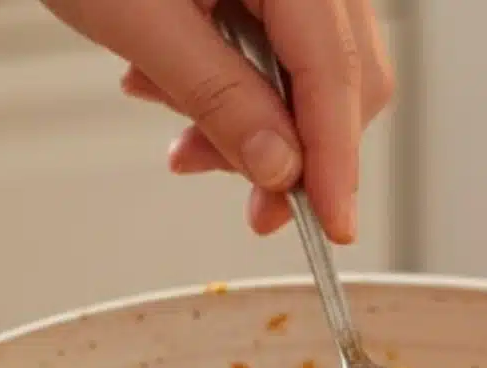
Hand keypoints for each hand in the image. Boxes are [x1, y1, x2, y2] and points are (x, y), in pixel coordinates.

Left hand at [43, 0, 393, 242]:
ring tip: (183, 135)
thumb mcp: (142, 23)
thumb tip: (280, 170)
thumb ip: (219, 97)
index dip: (335, 159)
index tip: (331, 226)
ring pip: (317, 76)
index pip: (336, 71)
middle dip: (295, 150)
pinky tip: (177, 89)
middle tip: (248, 201)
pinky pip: (284, 55)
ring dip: (258, 127)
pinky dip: (241, 94)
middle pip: (345, 79)